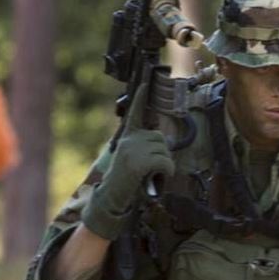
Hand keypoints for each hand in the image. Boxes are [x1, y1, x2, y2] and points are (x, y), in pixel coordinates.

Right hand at [80, 84, 174, 239]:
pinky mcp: (138, 162)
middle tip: (155, 168)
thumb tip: (161, 143)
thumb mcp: (130, 159)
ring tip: (154, 175)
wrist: (111, 197)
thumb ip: (142, 148)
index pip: (135, 114)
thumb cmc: (124, 181)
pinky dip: (167, 171)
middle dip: (162, 153)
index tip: (144, 83)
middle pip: (160, 137)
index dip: (140, 98)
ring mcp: (133, 150)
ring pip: (164, 150)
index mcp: (127, 138)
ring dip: (165, 164)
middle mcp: (129, 140)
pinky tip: (159, 178)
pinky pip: (165, 162)